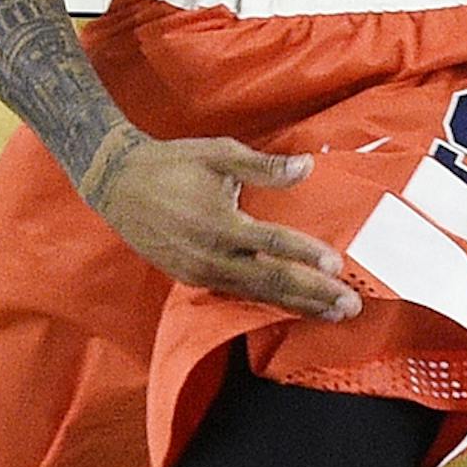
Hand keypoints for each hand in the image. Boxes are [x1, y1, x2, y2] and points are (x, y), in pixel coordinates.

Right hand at [83, 132, 360, 322]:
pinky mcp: (191, 278)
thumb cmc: (173, 163)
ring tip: (331, 313)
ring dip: (297, 305)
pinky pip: (237, 295)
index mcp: (219, 223)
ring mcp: (200, 272)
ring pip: (257, 295)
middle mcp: (211, 256)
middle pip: (271, 281)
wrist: (117, 183)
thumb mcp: (218, 154)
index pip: (273, 244)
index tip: (337, 265)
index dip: (307, 255)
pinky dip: (268, 302)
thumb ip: (264, 166)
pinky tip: (290, 305)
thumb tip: (306, 167)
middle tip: (349, 306)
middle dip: (313, 295)